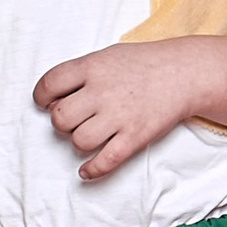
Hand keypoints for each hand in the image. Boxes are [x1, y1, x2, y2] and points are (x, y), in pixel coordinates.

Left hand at [33, 39, 210, 180]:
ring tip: (89, 136)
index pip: (49, 84)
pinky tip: (86, 171)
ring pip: (78, 141)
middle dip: (62, 122)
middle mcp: (102, 92)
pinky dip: (91, 170)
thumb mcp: (108, 56)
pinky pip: (104, 161)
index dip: (41, 97)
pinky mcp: (134, 137)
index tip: (45, 103)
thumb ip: (82, 73)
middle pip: (60, 117)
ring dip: (79, 142)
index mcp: (92, 67)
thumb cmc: (143, 64)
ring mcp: (119, 116)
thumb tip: (54, 97)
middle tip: (74, 119)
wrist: (185, 73)